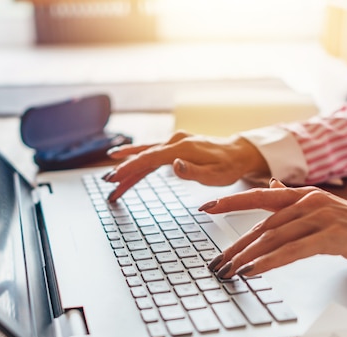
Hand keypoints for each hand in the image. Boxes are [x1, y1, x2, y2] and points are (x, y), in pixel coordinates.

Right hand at [102, 131, 268, 200]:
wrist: (238, 153)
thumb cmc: (228, 166)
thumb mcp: (216, 175)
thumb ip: (194, 172)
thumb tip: (174, 166)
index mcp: (182, 148)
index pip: (150, 158)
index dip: (130, 168)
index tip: (115, 177)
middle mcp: (175, 141)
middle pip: (143, 156)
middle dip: (124, 170)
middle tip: (108, 183)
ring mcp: (174, 142)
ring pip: (145, 155)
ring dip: (128, 166)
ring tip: (111, 178)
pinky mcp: (175, 146)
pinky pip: (152, 154)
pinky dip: (137, 159)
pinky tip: (124, 160)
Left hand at [202, 179, 346, 284]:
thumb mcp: (325, 210)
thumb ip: (294, 201)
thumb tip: (270, 188)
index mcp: (305, 195)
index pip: (259, 196)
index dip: (230, 201)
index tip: (205, 207)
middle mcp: (310, 202)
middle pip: (262, 224)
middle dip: (235, 246)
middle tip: (216, 263)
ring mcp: (321, 217)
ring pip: (273, 238)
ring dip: (247, 257)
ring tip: (228, 272)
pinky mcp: (332, 236)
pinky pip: (292, 251)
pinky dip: (269, 262)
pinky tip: (253, 271)